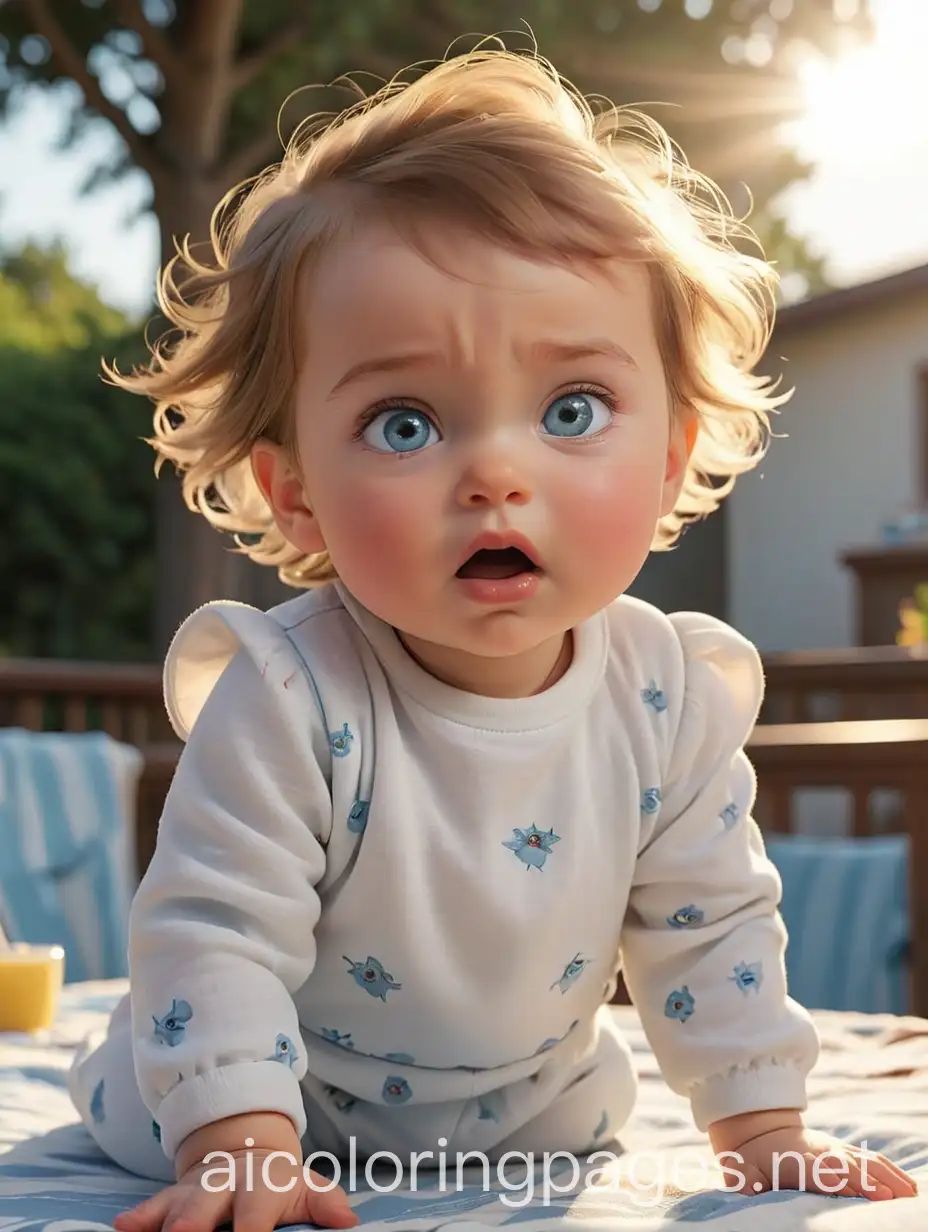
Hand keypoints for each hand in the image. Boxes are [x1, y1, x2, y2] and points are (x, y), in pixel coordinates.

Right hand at [113, 1112, 357, 1231]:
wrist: (246, 1152)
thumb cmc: (279, 1185)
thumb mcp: (306, 1188)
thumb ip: (325, 1203)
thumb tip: (348, 1221)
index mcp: (261, 1186)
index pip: (256, 1213)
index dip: (252, 1231)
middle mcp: (224, 1185)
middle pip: (207, 1205)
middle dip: (194, 1223)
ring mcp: (195, 1190)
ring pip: (175, 1205)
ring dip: (163, 1222)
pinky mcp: (172, 1197)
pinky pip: (152, 1205)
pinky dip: (138, 1217)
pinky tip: (122, 1227)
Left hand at [709, 1110, 916, 1201]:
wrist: (756, 1127)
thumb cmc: (748, 1159)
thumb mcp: (741, 1172)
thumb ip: (748, 1184)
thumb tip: (751, 1189)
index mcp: (794, 1160)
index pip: (820, 1170)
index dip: (840, 1179)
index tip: (863, 1190)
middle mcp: (819, 1152)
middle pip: (850, 1165)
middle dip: (872, 1181)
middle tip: (895, 1198)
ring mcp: (833, 1149)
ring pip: (866, 1161)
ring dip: (889, 1176)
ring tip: (911, 1194)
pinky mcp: (842, 1150)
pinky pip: (871, 1159)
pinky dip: (890, 1171)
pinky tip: (908, 1185)